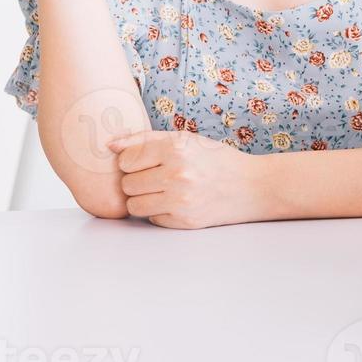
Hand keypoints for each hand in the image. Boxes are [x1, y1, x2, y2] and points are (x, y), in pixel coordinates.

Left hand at [107, 129, 268, 228]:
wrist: (251, 186)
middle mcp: (177, 174)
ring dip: (142, 199)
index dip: (131, 161)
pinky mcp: (184, 221)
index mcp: (175, 148)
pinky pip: (151, 219)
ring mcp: (181, 200)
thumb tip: (110, 145)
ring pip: (133, 205)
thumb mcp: (184, 139)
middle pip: (127, 183)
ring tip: (161, 190)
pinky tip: (174, 203)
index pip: (126, 159)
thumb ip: (144, 139)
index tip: (144, 162)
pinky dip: (158, 212)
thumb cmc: (215, 159)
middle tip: (154, 177)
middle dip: (136, 181)